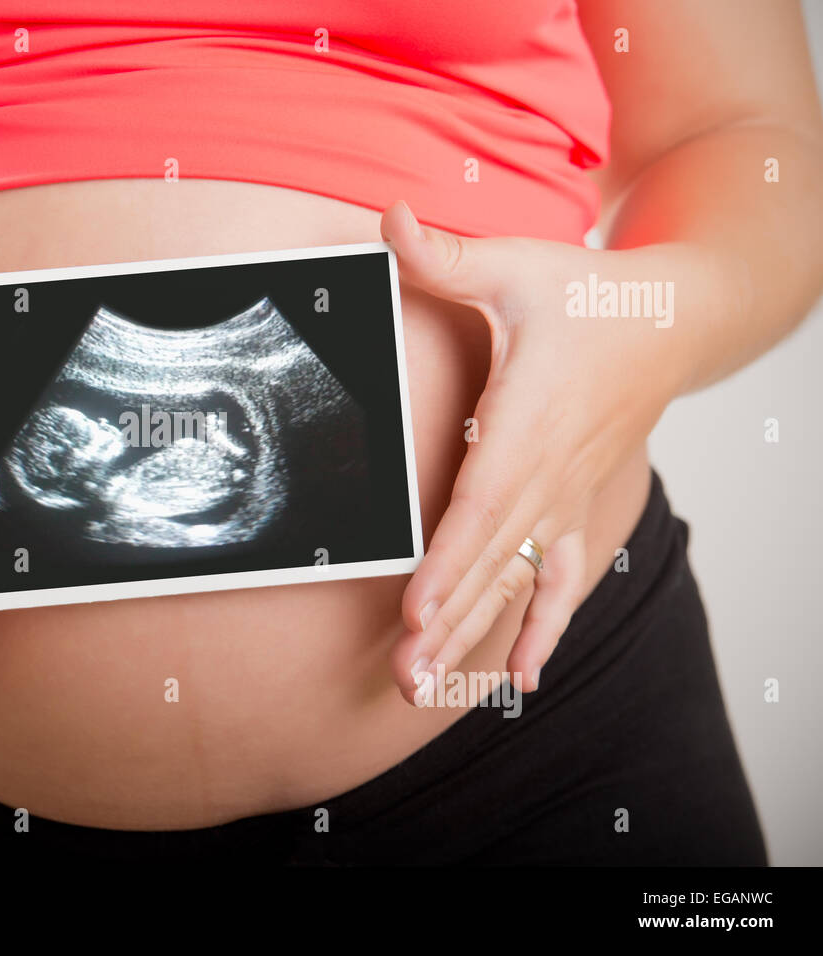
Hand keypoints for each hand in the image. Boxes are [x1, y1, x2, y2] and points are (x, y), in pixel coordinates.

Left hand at [380, 201, 684, 704]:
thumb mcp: (517, 266)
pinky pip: (558, 579)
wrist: (674, 321)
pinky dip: (540, 627)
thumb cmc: (590, 297)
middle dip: (448, 623)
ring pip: (516, 583)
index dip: (449, 561)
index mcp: (527, 423)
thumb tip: (390, 220)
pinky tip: (520, 677)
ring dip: (476, 638)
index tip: (416, 611)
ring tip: (433, 689)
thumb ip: (446, 254)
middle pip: (491, 562)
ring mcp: (568, 499)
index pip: (481, 506)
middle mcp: (550, 475)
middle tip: (407, 678)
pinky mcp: (578, 508)